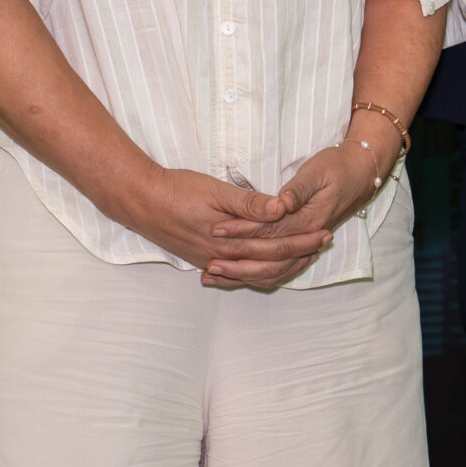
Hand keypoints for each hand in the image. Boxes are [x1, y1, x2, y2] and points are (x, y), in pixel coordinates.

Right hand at [119, 166, 332, 287]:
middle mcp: (222, 258)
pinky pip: (235, 276)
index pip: (276, 247)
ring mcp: (210, 261)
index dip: (303, 240)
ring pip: (253, 274)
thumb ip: (250, 203)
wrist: (140, 201)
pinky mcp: (201, 259)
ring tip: (302, 257)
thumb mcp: (216, 190)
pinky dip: (254, 275)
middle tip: (323, 243)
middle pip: (269, 264)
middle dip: (299, 254)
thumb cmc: (178, 190)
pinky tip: (263, 271)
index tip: (324, 232)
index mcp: (230, 241)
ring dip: (280, 267)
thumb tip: (283, 207)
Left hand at [201, 138, 390, 290]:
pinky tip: (234, 275)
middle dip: (236, 257)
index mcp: (310, 219)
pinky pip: (278, 268)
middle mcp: (307, 237)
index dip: (241, 229)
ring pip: (272, 269)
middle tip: (207, 258)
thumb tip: (281, 203)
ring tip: (214, 273)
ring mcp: (306, 243)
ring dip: (243, 272)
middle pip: (268, 255)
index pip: (269, 230)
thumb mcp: (317, 171)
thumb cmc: (338, 166)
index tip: (215, 227)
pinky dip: (255, 274)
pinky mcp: (302, 243)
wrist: (363, 172)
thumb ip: (297, 189)